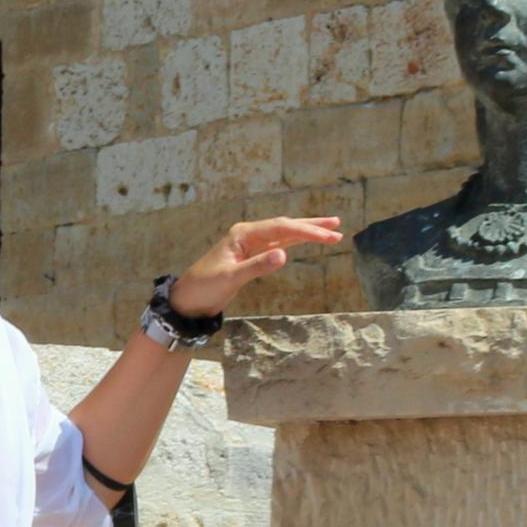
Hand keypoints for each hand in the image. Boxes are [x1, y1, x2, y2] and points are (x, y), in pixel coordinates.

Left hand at [166, 215, 344, 320]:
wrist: (188, 300)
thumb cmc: (204, 287)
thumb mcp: (231, 278)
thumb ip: (257, 266)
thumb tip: (284, 254)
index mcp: (243, 234)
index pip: (281, 228)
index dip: (306, 232)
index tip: (329, 237)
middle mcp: (248, 235)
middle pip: (285, 226)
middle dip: (311, 227)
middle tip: (337, 226)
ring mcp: (250, 245)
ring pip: (283, 235)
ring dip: (306, 233)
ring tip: (330, 231)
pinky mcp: (251, 257)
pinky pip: (277, 245)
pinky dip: (294, 242)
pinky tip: (306, 240)